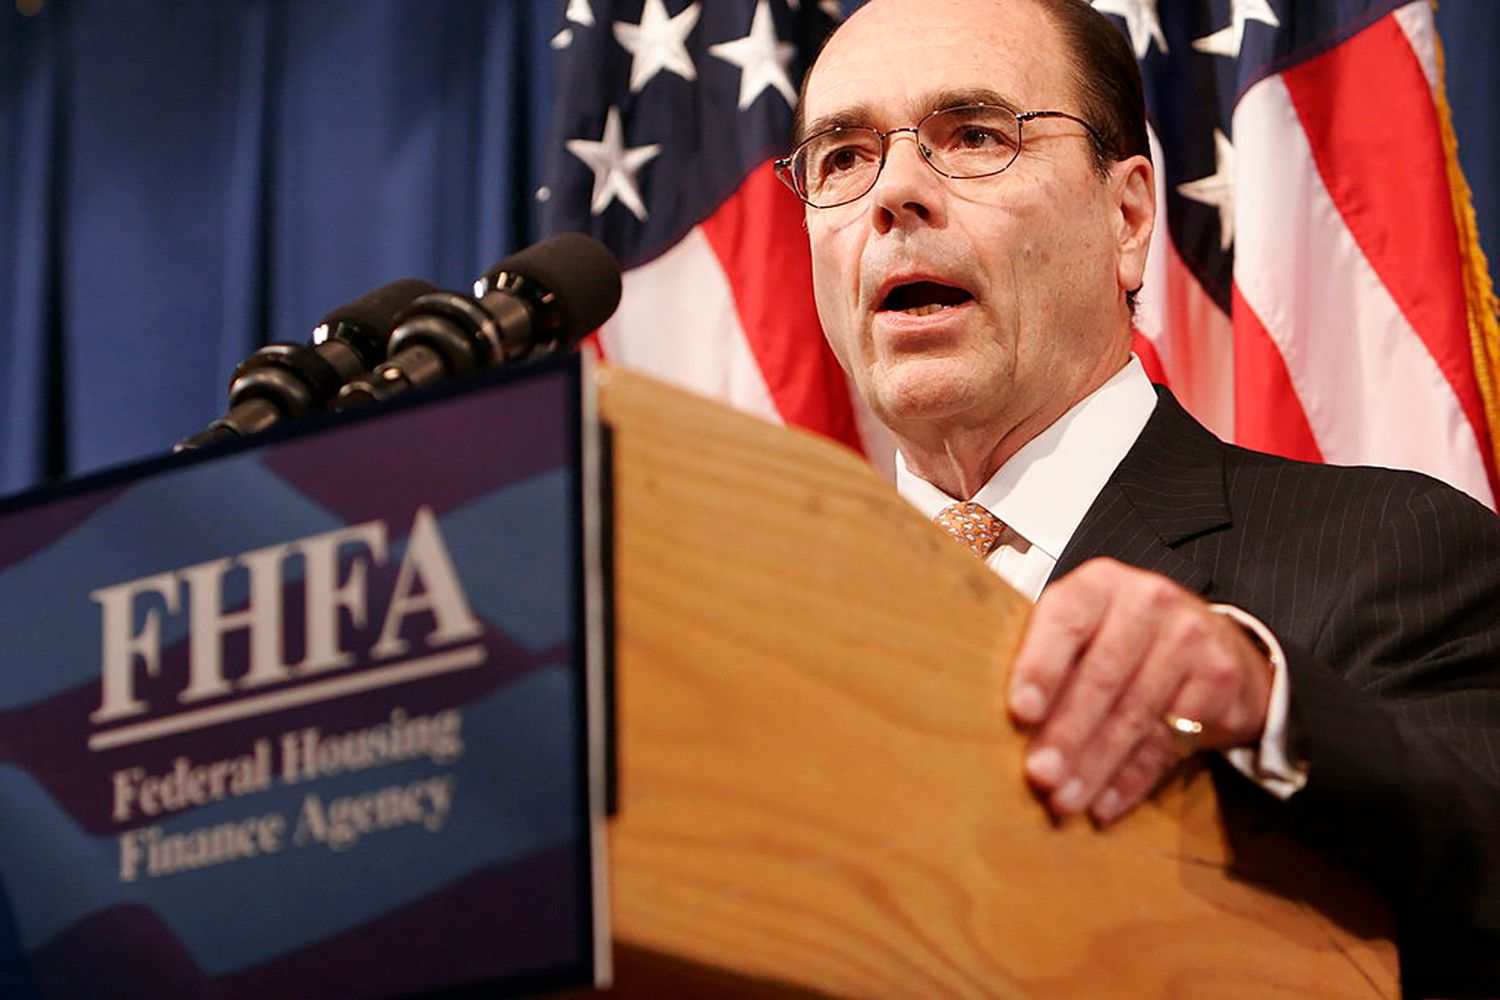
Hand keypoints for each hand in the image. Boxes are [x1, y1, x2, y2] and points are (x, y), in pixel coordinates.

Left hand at [1007, 558, 1272, 825]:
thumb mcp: (1086, 629)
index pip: (1064, 621)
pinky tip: (1104, 803)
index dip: (1040, 668)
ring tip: (1065, 800)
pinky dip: (1132, 779)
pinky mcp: (1218, 678)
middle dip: (1066, 734)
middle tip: (1040, 776)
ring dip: (1095, 766)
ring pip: (1134, 715)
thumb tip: (995, 719)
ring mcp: (1188, 637)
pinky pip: (1169, 742)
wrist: (1216, 643)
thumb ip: (1047, 657)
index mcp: (1098, 584)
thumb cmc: (1125, 639)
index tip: (1020, 712)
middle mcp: (1146, 601)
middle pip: (1101, 677)